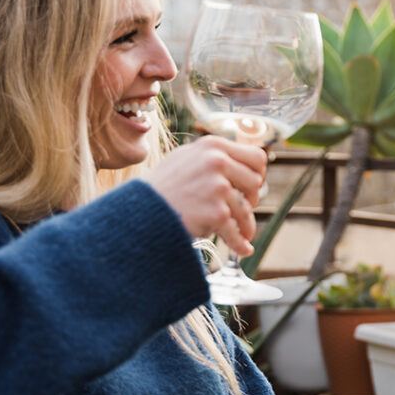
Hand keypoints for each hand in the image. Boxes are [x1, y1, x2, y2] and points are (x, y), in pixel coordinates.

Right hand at [144, 136, 266, 255]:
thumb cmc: (162, 187)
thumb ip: (214, 156)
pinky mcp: (216, 212)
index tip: (250, 187)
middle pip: (255, 183)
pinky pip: (236, 231)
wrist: (137, 211)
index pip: (256, 157)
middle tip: (242, 209)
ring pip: (247, 209)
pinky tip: (244, 248)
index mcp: (213, 146)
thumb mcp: (187, 158)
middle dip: (251, 199)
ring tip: (243, 233)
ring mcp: (217, 186)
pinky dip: (240, 243)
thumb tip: (247, 164)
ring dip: (246, 225)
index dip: (257, 174)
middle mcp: (217, 161)